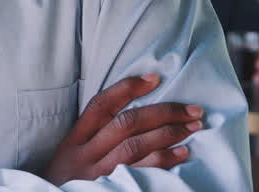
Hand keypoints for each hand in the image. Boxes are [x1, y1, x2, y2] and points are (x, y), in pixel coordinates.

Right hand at [43, 74, 204, 185]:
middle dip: (162, 112)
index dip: (127, 88)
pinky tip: (181, 154)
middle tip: (192, 110)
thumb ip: (94, 135)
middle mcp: (86, 153)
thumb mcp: (71, 153)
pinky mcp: (111, 189)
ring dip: (168, 135)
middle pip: (126, 123)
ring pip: (134, 146)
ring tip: (192, 128)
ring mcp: (99, 174)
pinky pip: (140, 172)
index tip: (154, 78)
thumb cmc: (66, 180)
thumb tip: (136, 114)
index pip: (101, 105)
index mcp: (75, 139)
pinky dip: (163, 161)